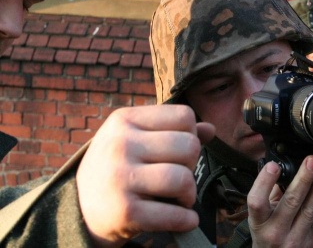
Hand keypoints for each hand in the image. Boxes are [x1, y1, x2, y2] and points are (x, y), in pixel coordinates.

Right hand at [76, 105, 214, 246]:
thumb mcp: (136, 138)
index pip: (184, 116)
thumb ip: (172, 131)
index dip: (191, 135)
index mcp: (125, 120)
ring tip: (181, 198)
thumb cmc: (118, 166)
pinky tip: (185, 219)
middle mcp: (120, 144)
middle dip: (192, 165)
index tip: (178, 152)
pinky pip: (173, 214)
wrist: (79, 208)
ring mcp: (120, 177)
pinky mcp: (124, 211)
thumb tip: (210, 129)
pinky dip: (186, 220)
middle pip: (189, 146)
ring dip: (190, 194)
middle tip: (180, 177)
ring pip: (183, 179)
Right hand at [247, 156, 312, 247]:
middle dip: (304, 178)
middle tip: (312, 161)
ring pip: (311, 209)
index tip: (273, 166)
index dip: (264, 182)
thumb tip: (285, 167)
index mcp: (259, 222)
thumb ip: (271, 193)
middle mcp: (276, 231)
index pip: (257, 201)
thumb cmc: (267, 234)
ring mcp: (296, 238)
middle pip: (291, 201)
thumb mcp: (261, 217)